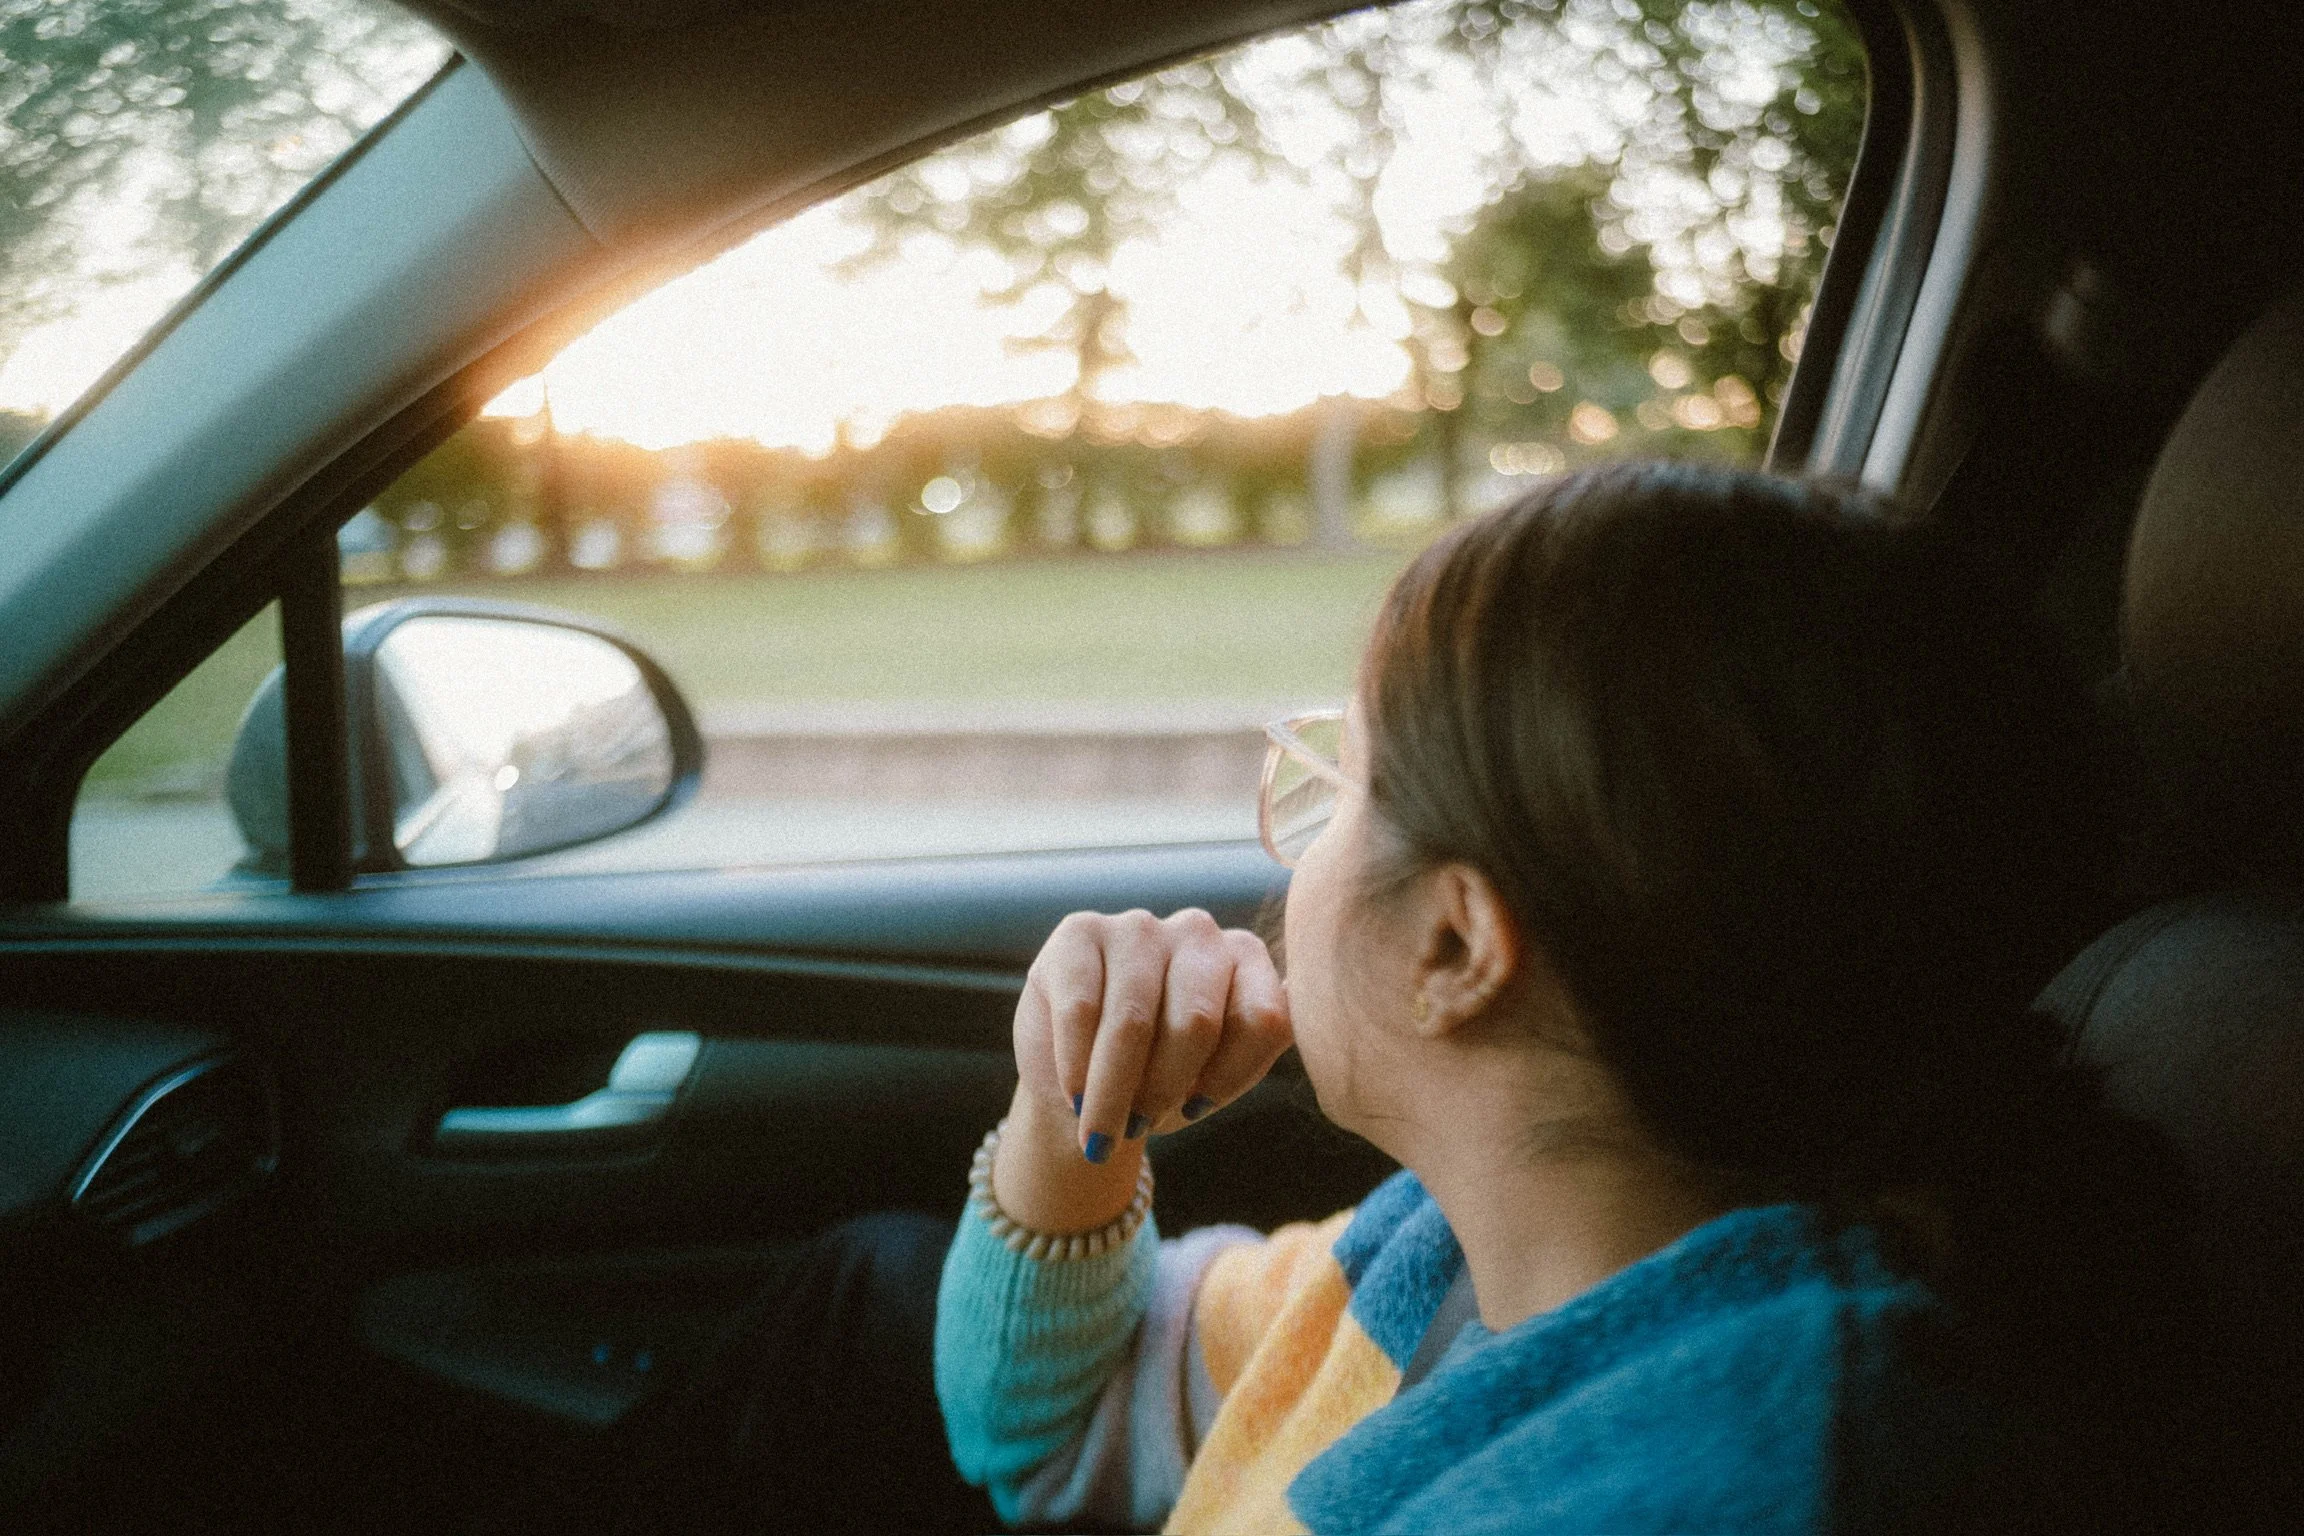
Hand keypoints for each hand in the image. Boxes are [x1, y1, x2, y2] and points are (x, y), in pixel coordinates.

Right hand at [1016, 908, 1292, 1161]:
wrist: (1081, 1085)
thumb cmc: (1161, 1079)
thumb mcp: (1220, 1073)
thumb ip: (1262, 1043)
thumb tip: (1318, 1022)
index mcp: (1248, 959)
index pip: (1263, 1020)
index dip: (1228, 1079)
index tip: (1198, 1108)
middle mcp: (1199, 931)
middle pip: (1196, 1023)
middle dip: (1163, 1091)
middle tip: (1139, 1127)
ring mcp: (1137, 926)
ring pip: (1133, 1023)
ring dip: (1114, 1092)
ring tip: (1101, 1130)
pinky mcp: (1078, 933)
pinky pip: (1082, 1012)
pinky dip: (1076, 1068)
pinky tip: (1074, 1092)